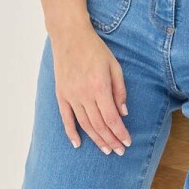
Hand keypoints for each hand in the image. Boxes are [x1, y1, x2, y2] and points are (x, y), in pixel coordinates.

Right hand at [52, 26, 132, 153]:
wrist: (70, 37)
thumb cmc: (95, 50)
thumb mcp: (115, 67)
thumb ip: (120, 91)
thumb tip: (123, 113)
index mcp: (100, 87)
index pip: (112, 118)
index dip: (120, 133)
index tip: (127, 142)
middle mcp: (84, 94)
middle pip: (99, 125)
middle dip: (111, 140)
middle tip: (119, 151)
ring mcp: (71, 96)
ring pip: (84, 124)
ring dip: (96, 139)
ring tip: (106, 150)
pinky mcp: (61, 94)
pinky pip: (66, 118)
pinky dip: (71, 132)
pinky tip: (77, 144)